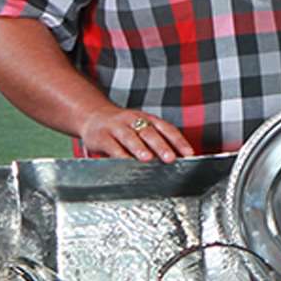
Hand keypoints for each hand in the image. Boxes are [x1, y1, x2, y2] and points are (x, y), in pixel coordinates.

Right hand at [79, 107, 194, 161]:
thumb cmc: (123, 127)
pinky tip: (125, 164)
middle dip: (161, 145)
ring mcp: (116, 127)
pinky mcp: (101, 136)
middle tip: (170, 158)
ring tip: (147, 158)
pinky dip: (119, 155)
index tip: (189, 154)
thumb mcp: (140, 129)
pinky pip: (111, 146)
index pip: (166, 128)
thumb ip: (156, 142)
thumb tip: (176, 160)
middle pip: (149, 132)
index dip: (178, 141)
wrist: (92, 116)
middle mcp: (133, 120)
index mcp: (146, 118)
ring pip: (130, 136)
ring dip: (139, 148)